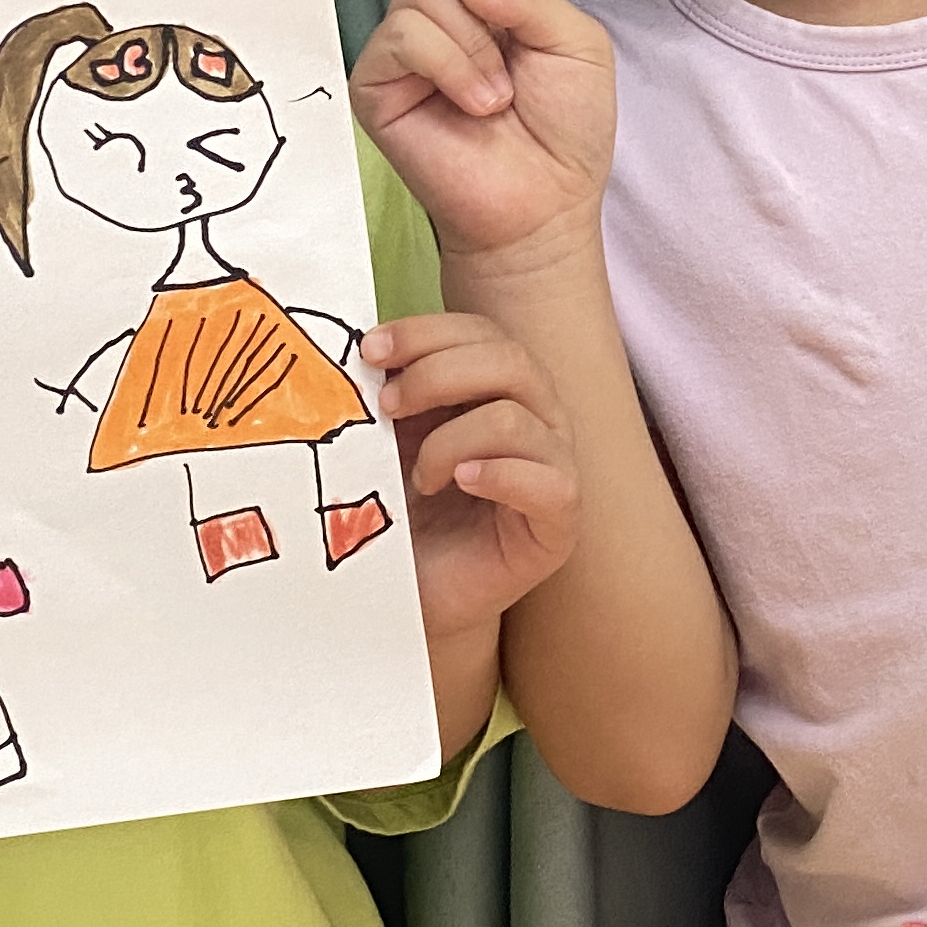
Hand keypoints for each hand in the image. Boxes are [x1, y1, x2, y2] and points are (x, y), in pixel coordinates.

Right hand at [299, 0, 615, 271]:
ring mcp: (403, 36)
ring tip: (499, 97)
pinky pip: (411, 36)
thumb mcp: (577, 45)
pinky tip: (475, 106)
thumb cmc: (565, 133)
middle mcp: (442, 1)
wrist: (537, 209)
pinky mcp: (376, 76)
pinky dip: (456, 68)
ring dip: (479, 47)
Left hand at [364, 313, 579, 636]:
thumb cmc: (399, 514)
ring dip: (450, 440)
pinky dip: (500, 473)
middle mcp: (536, 418)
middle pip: (508, 360)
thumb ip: (391, 393)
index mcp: (498, 388)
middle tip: (386, 406)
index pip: (479, 334)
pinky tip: (460, 482)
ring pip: (515, 418)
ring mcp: (552, 468)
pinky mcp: (558, 524)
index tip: (369, 351)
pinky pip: (551, 482)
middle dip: (436, 374)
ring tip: (420, 477)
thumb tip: (369, 352)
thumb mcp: (387, 439)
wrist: (405, 594)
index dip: (425, 333)